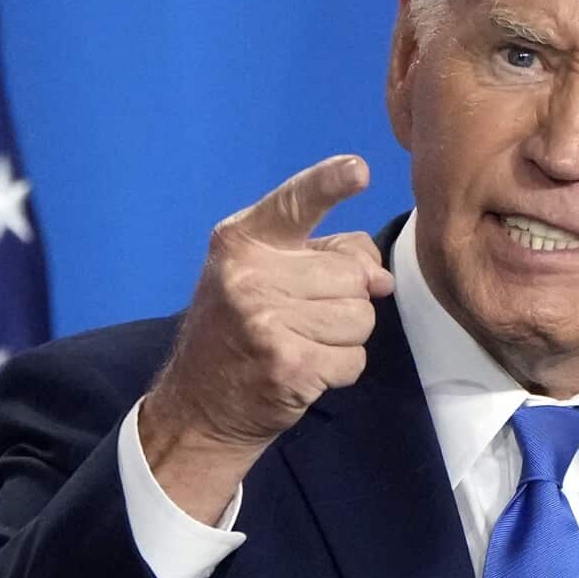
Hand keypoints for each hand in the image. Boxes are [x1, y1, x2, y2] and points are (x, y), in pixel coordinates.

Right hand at [139, 154, 392, 522]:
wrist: (197, 407)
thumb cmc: (240, 331)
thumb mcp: (263, 277)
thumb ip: (323, 258)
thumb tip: (380, 276)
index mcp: (242, 241)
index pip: (295, 202)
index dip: (330, 184)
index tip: (360, 170)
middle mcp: (249, 274)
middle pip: (353, 273)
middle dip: (348, 298)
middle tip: (308, 319)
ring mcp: (266, 320)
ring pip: (361, 316)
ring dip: (346, 337)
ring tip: (306, 343)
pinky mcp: (288, 364)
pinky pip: (354, 358)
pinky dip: (342, 369)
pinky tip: (308, 371)